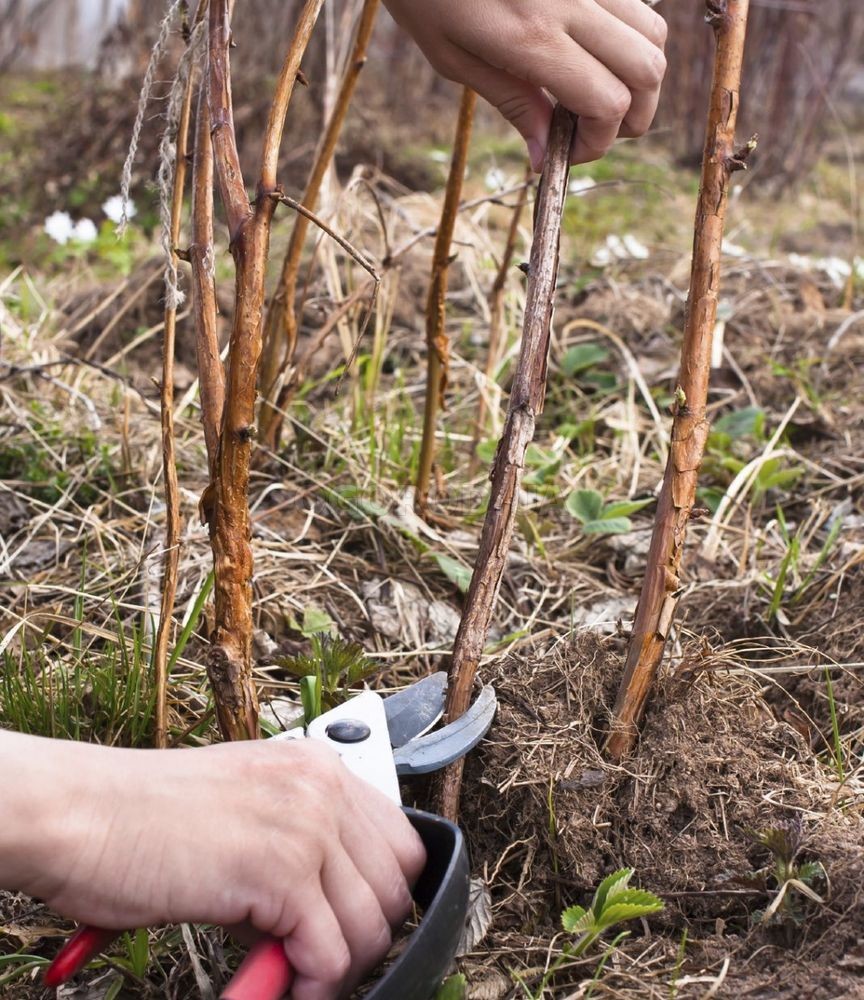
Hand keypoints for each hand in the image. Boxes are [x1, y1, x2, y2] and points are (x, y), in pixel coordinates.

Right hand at [2, 733, 425, 999]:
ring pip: (371, 925)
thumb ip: (297, 843)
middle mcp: (321, 787)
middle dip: (365, 935)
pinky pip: (331, 954)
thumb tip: (330, 907)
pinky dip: (312, 984)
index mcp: (316, 767)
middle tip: (320, 960)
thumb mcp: (246, 809)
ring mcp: (305, 826)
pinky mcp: (280, 873)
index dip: (381, 894)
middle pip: (395, 885)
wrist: (84, 814)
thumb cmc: (146, 817)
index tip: (353, 926)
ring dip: (338, 966)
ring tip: (293, 975)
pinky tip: (276, 981)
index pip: (399, 840)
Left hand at [383, 0, 666, 169]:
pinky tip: (592, 51)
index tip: (569, 152)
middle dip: (633, 117)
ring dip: (638, 75)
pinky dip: (629, 36)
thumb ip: (511, 102)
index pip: (607, 102)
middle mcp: (571, 0)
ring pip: (653, 33)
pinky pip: (634, 2)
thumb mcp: (453, 57)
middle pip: (647, 70)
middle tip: (594, 131)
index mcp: (532, 36)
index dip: (598, 142)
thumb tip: (546, 153)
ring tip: (600, 92)